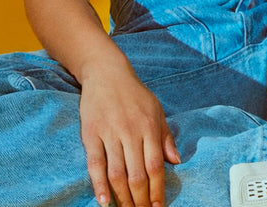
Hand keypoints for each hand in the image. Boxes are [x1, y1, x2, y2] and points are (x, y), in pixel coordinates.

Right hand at [79, 60, 180, 206]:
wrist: (106, 73)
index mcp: (149, 127)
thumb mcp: (156, 110)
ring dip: (122, 198)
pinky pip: (95, 164)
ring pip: (117, 174)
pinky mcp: (91, 134)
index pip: (155, 166)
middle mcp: (131, 132)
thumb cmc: (135, 94)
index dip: (157, 190)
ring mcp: (110, 133)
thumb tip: (176, 161)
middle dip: (140, 200)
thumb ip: (165, 136)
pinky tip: (103, 200)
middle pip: (136, 175)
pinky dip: (99, 185)